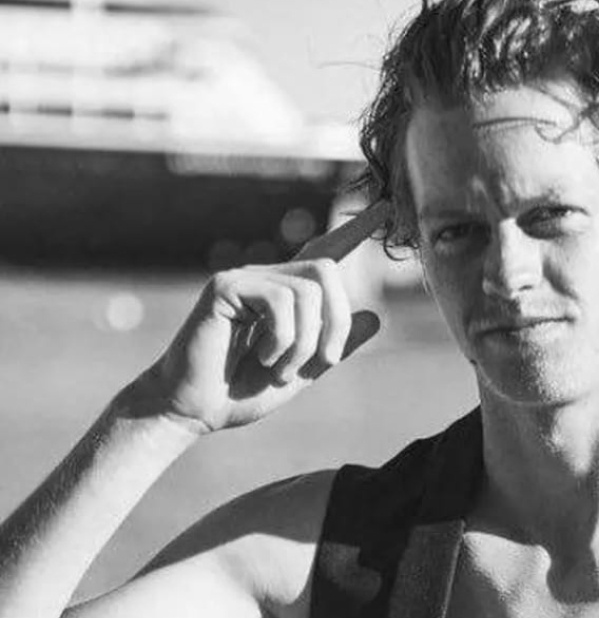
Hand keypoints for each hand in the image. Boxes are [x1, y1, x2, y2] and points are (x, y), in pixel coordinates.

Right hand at [134, 198, 387, 436]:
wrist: (194, 410)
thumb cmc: (240, 393)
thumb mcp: (302, 373)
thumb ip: (334, 347)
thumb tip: (375, 316)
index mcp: (286, 297)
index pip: (324, 253)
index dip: (355, 231)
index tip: (387, 207)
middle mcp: (267, 279)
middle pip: (326, 271)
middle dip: (338, 321)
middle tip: (325, 362)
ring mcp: (245, 278)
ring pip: (308, 290)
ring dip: (306, 342)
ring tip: (280, 369)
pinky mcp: (225, 287)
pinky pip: (280, 301)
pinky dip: (283, 339)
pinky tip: (263, 358)